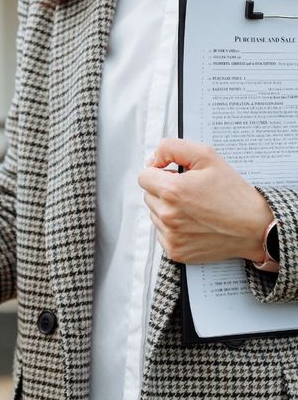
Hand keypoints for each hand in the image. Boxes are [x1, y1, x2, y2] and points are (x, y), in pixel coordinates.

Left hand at [138, 138, 273, 263]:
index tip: (174, 175)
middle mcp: (168, 216)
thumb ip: (173, 148)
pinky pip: (162, 233)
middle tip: (190, 191)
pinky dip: (173, 227)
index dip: (159, 172)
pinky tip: (194, 223)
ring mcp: (171, 236)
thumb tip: (153, 158)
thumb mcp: (207, 157)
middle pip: (148, 195)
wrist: (255, 228)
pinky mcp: (175, 251)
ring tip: (194, 208)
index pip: (144, 176)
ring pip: (154, 214)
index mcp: (172, 191)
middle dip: (163, 190)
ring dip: (167, 208)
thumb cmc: (233, 192)